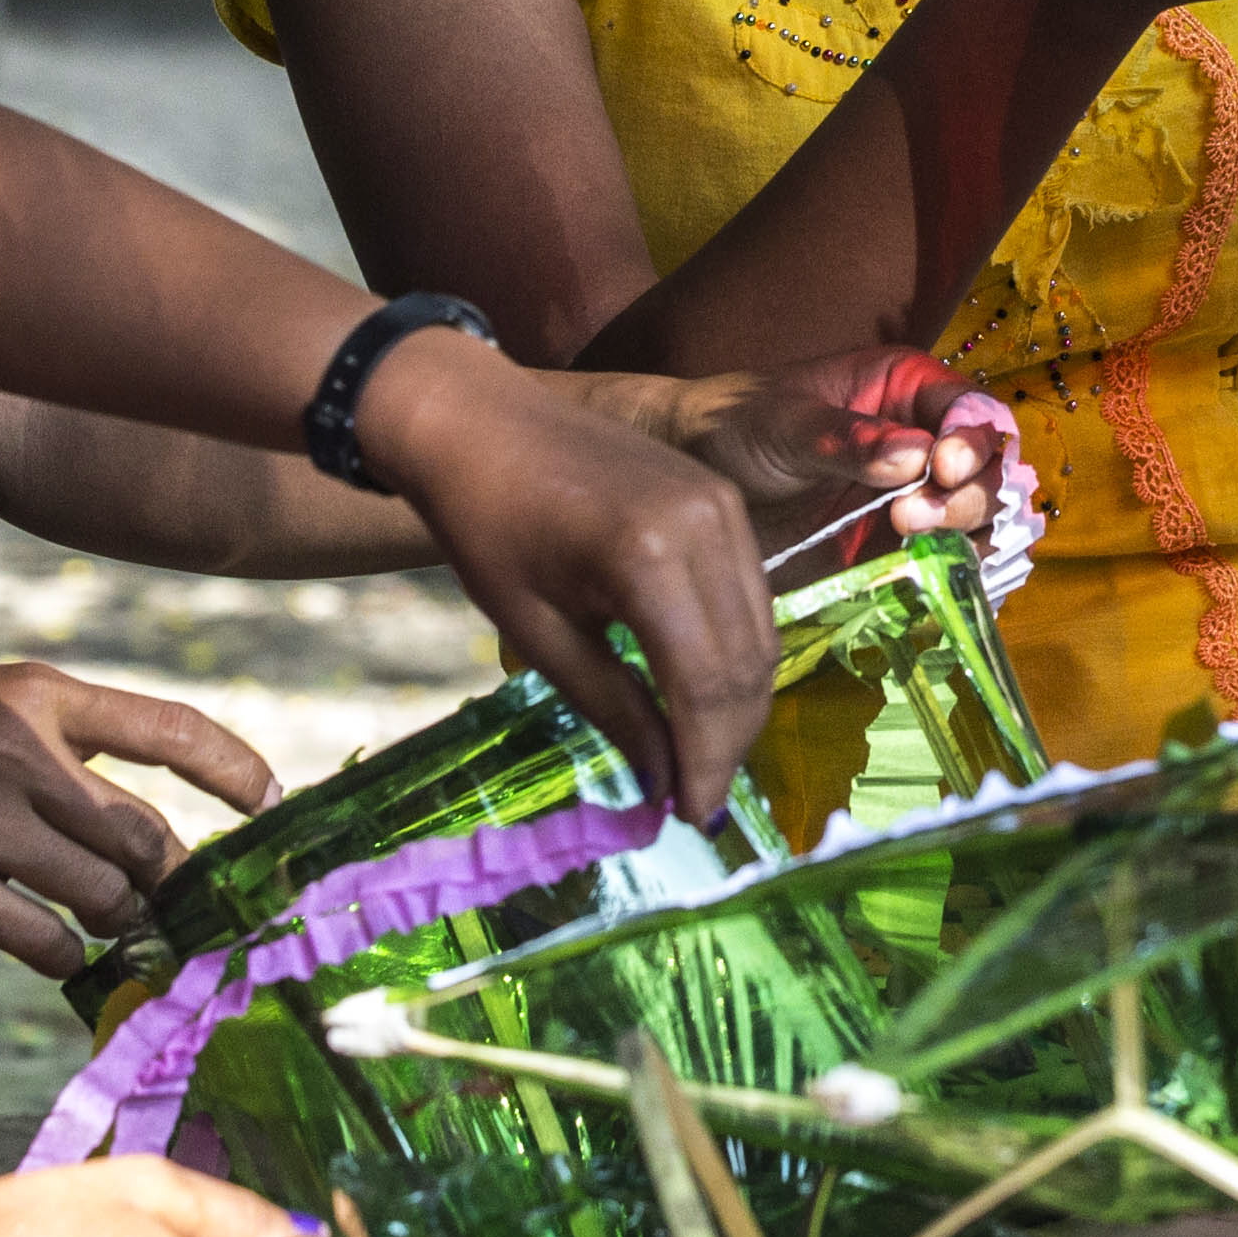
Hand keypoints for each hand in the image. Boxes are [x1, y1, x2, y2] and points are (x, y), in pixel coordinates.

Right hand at [0, 664, 277, 974]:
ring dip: (122, 918)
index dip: (233, 768)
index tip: (273, 803)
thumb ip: (81, 747)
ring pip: (102, 894)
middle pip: (143, 835)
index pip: (167, 726)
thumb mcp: (3, 703)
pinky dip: (65, 952)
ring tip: (117, 919)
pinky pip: (41, 939)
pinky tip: (62, 945)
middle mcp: (15, 750)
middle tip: (178, 900)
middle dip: (172, 878)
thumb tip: (162, 842)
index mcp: (41, 694)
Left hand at [357, 325, 776, 822]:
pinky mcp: (721, 498)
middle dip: (729, 742)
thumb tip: (663, 784)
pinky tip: (698, 691)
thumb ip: (613, 707)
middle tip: (694, 798)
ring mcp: (722, 504)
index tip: (688, 816)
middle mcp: (707, 524)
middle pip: (748, 664)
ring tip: (697, 753)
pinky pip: (749, 595)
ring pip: (760, 633)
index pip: (705, 687)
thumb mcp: (537, 630)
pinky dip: (732, 653)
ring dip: (737, 703)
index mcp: (649, 557)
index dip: (705, 762)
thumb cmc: (485, 524)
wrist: (476, 419)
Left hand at [610, 346, 1013, 548]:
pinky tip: (933, 579)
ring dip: (964, 536)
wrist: (693, 476)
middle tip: (907, 517)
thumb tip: (915, 457)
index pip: (974, 412)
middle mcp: (925, 441)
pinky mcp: (901, 549)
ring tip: (908, 541)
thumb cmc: (734, 426)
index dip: (974, 441)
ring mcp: (917, 498)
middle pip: (989, 470)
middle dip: (966, 495)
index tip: (940, 470)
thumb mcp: (784, 424)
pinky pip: (952, 563)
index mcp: (907, 389)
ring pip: (981, 520)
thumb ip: (846, 438)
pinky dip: (956, 575)